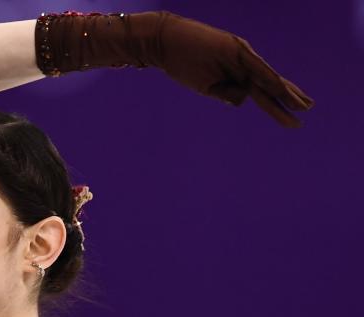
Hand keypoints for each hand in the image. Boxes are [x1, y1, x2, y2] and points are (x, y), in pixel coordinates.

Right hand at [158, 11, 314, 126]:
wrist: (164, 42)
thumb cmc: (182, 63)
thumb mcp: (205, 86)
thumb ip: (225, 93)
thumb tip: (243, 99)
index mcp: (237, 74)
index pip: (264, 91)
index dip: (280, 103)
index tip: (295, 117)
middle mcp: (243, 63)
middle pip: (271, 84)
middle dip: (290, 99)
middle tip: (309, 109)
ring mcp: (239, 55)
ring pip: (267, 76)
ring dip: (285, 92)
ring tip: (303, 105)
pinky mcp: (232, 48)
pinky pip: (253, 65)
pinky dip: (268, 77)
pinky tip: (280, 88)